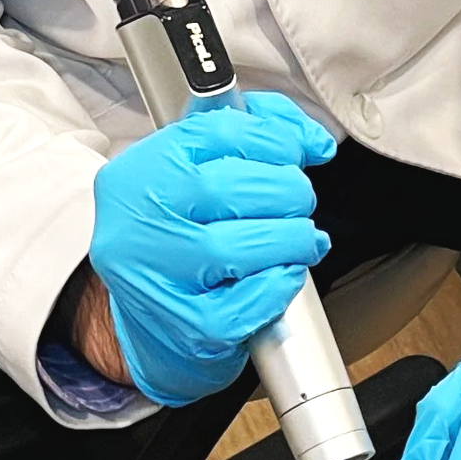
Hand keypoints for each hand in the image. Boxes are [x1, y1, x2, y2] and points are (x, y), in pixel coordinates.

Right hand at [88, 93, 335, 405]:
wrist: (143, 312)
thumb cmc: (178, 230)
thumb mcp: (199, 166)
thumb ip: (259, 131)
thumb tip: (317, 142)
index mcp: (147, 168)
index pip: (219, 132)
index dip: (275, 140)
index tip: (295, 152)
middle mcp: (143, 219)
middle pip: (231, 188)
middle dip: (287, 191)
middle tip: (297, 201)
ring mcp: (160, 277)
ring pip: (239, 247)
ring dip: (291, 239)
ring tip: (298, 239)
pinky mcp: (188, 328)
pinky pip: (247, 305)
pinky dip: (279, 285)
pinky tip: (281, 273)